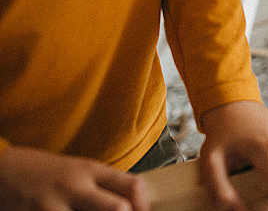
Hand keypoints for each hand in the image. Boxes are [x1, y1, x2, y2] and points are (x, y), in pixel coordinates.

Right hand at [0, 145, 149, 210]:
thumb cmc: (46, 174)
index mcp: (90, 170)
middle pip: (118, 209)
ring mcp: (52, 205)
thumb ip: (104, 187)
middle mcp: (74, 185)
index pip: (132, 186)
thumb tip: (135, 207)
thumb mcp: (78, 172)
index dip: (145, 206)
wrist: (1, 171)